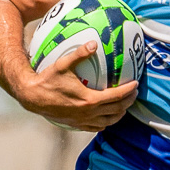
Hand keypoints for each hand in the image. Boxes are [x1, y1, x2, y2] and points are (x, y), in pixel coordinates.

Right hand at [12, 41, 137, 130]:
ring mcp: (83, 121)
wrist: (32, 97)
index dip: (128, 90)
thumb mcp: (63, 64)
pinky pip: (98, 127)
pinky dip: (107, 121)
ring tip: (125, 104)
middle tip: (134, 92)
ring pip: (110, 121)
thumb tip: (93, 43)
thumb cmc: (48, 80)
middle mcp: (89, 113)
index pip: (116, 96)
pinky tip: (108, 115)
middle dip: (129, 101)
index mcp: (89, 100)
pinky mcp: (77, 125)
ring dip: (120, 113)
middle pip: (117, 110)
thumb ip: (80, 54)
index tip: (136, 83)